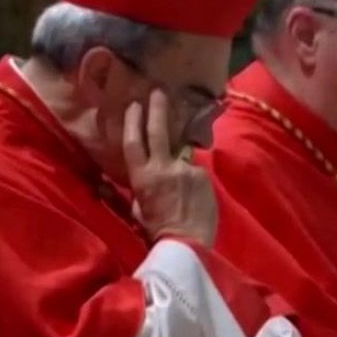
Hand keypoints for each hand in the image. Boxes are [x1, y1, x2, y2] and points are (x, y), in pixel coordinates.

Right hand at [125, 91, 216, 245]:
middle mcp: (163, 167)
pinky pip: (196, 172)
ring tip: (181, 191)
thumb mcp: (137, 210)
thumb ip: (138, 188)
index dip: (133, 121)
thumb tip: (135, 175)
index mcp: (142, 177)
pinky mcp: (203, 175)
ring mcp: (185, 169)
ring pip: (181, 156)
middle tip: (159, 91)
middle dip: (158, 108)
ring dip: (180, 166)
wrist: (187, 244)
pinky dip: (193, 181)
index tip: (134, 104)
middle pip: (159, 131)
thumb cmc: (157, 231)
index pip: (134, 142)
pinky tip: (193, 199)